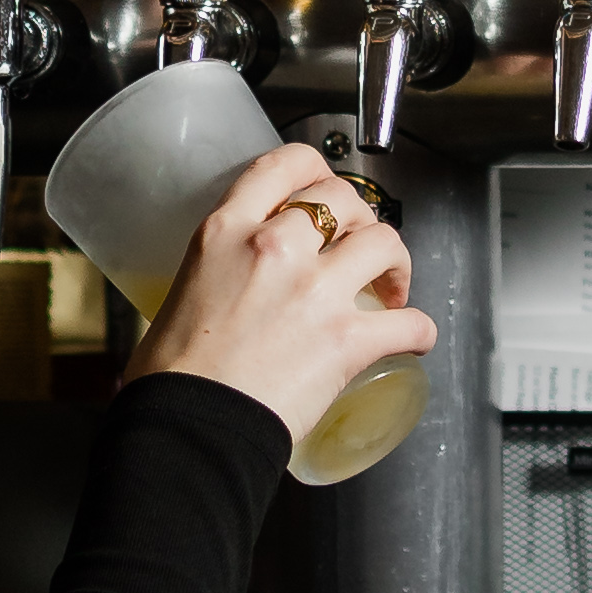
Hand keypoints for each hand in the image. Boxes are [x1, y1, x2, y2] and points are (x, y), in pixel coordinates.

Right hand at [122, 145, 437, 443]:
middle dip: (360, 217)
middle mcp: (276, 248)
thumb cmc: (172, 377)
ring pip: (385, 242)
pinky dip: (419, 330)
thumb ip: (213, 272)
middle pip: (343, 197)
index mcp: (227, 231)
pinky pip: (409, 323)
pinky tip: (415, 338)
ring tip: (389, 287)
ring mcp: (316, 291)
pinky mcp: (346, 340)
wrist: (189, 428)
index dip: (316, 168)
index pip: (285, 163)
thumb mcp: (180, 291)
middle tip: (359, 244)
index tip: (324, 186)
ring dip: (396, 263)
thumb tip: (223, 287)